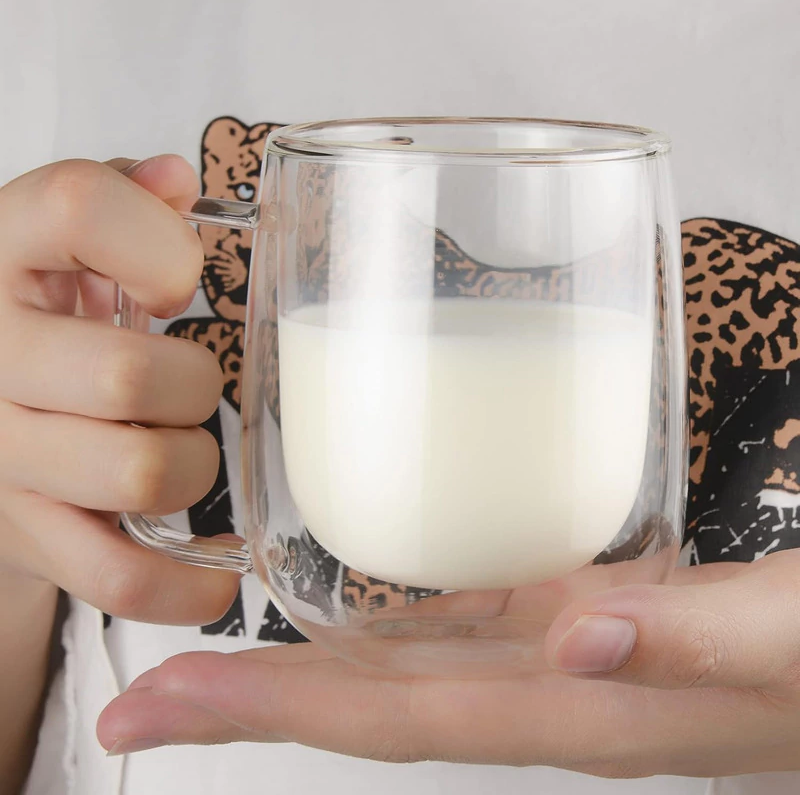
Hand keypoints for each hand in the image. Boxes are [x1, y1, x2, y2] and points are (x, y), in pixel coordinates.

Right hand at [0, 155, 238, 622]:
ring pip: (139, 476)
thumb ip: (115, 201)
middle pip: (130, 377)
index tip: (179, 281)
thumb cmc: (42, 316)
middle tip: (186, 385)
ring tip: (179, 449)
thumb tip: (177, 179)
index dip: (158, 243)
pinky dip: (181, 587)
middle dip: (193, 385)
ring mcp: (0, 454)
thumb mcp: (57, 242)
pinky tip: (217, 574)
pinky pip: (113, 577)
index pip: (77, 206)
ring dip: (192, 467)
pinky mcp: (23, 532)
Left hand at [98, 553, 799, 777]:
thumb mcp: (789, 644)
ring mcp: (553, 664)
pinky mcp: (575, 627)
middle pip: (369, 707)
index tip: (165, 706)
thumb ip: (689, 642)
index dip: (274, 713)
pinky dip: (390, 630)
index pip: (393, 717)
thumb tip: (580, 633)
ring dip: (303, 670)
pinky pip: (460, 634)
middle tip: (141, 697)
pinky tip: (355, 614)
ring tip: (215, 655)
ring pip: (402, 672)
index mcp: (577, 706)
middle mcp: (542, 693)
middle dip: (248, 707)